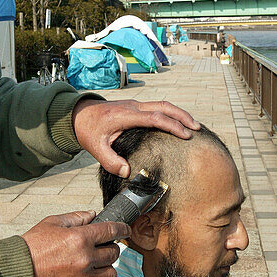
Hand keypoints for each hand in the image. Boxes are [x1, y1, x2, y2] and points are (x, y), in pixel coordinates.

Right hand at [22, 211, 129, 276]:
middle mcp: (85, 258)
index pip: (112, 231)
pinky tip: (82, 274)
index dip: (123, 229)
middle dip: (111, 248)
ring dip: (106, 267)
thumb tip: (93, 215)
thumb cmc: (33, 246)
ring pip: (111, 273)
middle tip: (103, 247)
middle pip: (114, 253)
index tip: (126, 229)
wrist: (18, 271)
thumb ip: (76, 218)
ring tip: (97, 263)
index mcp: (80, 237)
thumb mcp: (53, 223)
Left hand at [72, 98, 199, 176]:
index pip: (155, 118)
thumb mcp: (96, 148)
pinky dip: (171, 113)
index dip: (172, 125)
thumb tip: (127, 173)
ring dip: (179, 113)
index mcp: (126, 116)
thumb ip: (110, 161)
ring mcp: (136, 105)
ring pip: (163, 104)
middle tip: (196, 129)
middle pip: (164, 106)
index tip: (185, 135)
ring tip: (193, 126)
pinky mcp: (136, 107)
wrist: (80, 114)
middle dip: (182, 116)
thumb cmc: (89, 130)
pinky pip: (158, 107)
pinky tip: (178, 123)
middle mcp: (134, 107)